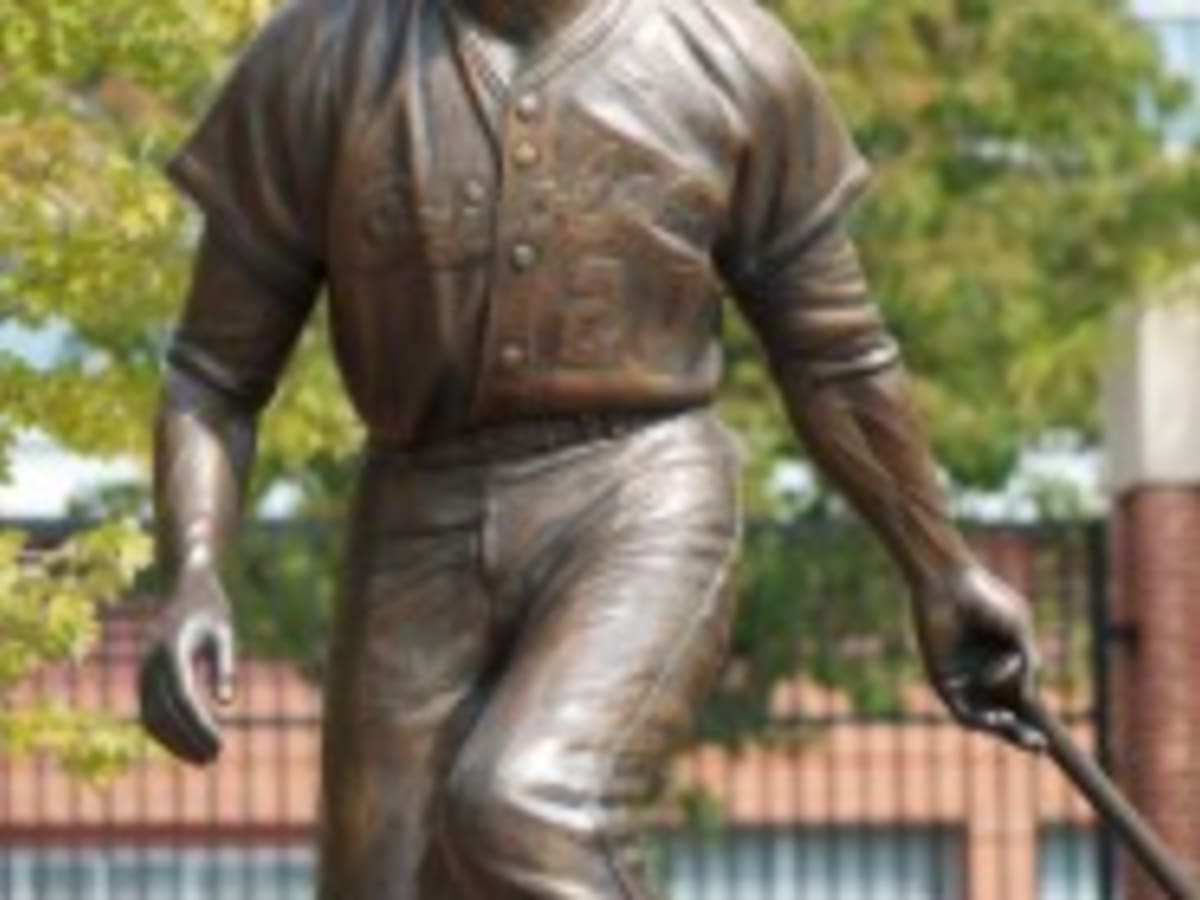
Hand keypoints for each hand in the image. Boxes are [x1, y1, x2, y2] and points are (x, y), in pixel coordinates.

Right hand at [138, 566, 235, 765]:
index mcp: (171, 649)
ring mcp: (142, 670)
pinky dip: (166, 732)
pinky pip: (149, 711)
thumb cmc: (210, 608)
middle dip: (188, 740)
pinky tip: (187, 744)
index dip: (199, 725)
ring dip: (174, 742)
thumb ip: (224, 667)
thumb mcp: (224, 633)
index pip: (183, 698)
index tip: (220, 744)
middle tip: (214, 759)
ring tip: (202, 759)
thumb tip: (226, 705)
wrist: (185, 585)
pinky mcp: (144, 676)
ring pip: (151, 717)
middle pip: (164, 713)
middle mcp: (150, 662)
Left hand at [913, 564, 1044, 751]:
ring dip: (1007, 732)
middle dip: (1022, 736)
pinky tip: (1001, 717)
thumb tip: (1027, 696)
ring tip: (1029, 736)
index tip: (1053, 744)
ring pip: (986, 721)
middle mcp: (984, 677)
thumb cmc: (987, 598)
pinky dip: (984, 719)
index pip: (1024, 702)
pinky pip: (964, 712)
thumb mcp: (1018, 630)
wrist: (950, 583)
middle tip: (1041, 747)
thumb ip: (1025, 663)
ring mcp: (964, 681)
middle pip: (1006, 718)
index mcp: (1006, 664)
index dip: (1036, 722)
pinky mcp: (943, 681)